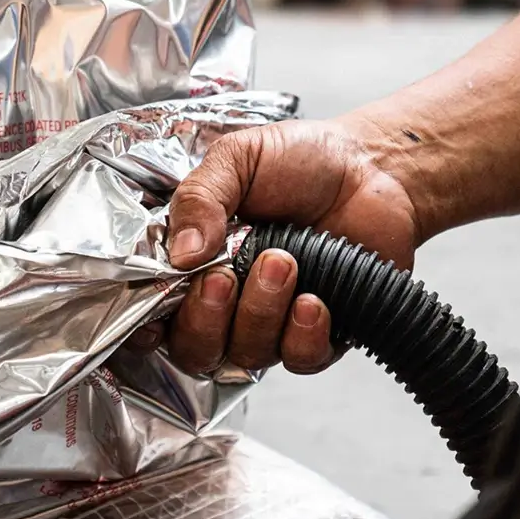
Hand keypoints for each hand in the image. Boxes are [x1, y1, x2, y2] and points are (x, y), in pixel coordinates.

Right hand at [128, 116, 421, 374]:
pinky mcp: (318, 333)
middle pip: (193, 347)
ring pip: (245, 354)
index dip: (149, 320)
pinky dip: (303, 336)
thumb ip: (200, 198)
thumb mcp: (238, 159)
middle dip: (205, 319)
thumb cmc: (300, 160)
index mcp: (195, 259)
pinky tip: (314, 300)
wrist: (370, 166)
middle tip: (226, 276)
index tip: (158, 306)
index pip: (155, 309)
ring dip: (260, 313)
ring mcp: (272, 320)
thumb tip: (181, 255)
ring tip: (285, 261)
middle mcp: (228, 299)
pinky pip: (299, 359)